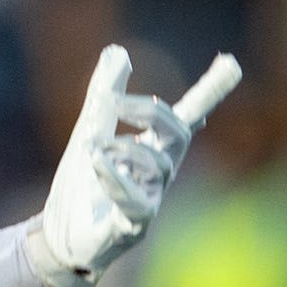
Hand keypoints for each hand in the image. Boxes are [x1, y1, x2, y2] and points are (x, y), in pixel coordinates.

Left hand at [24, 45, 193, 286]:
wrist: (56, 236)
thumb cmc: (81, 186)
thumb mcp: (89, 131)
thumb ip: (105, 94)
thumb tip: (118, 51)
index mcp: (151, 149)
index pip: (186, 116)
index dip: (208, 93)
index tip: (231, 63)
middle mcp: (158, 174)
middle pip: (178, 134)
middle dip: (150, 111)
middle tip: (112, 101)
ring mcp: (150, 200)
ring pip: (159, 165)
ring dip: (122, 145)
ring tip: (90, 146)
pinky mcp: (132, 227)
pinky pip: (137, 202)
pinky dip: (116, 177)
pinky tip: (96, 160)